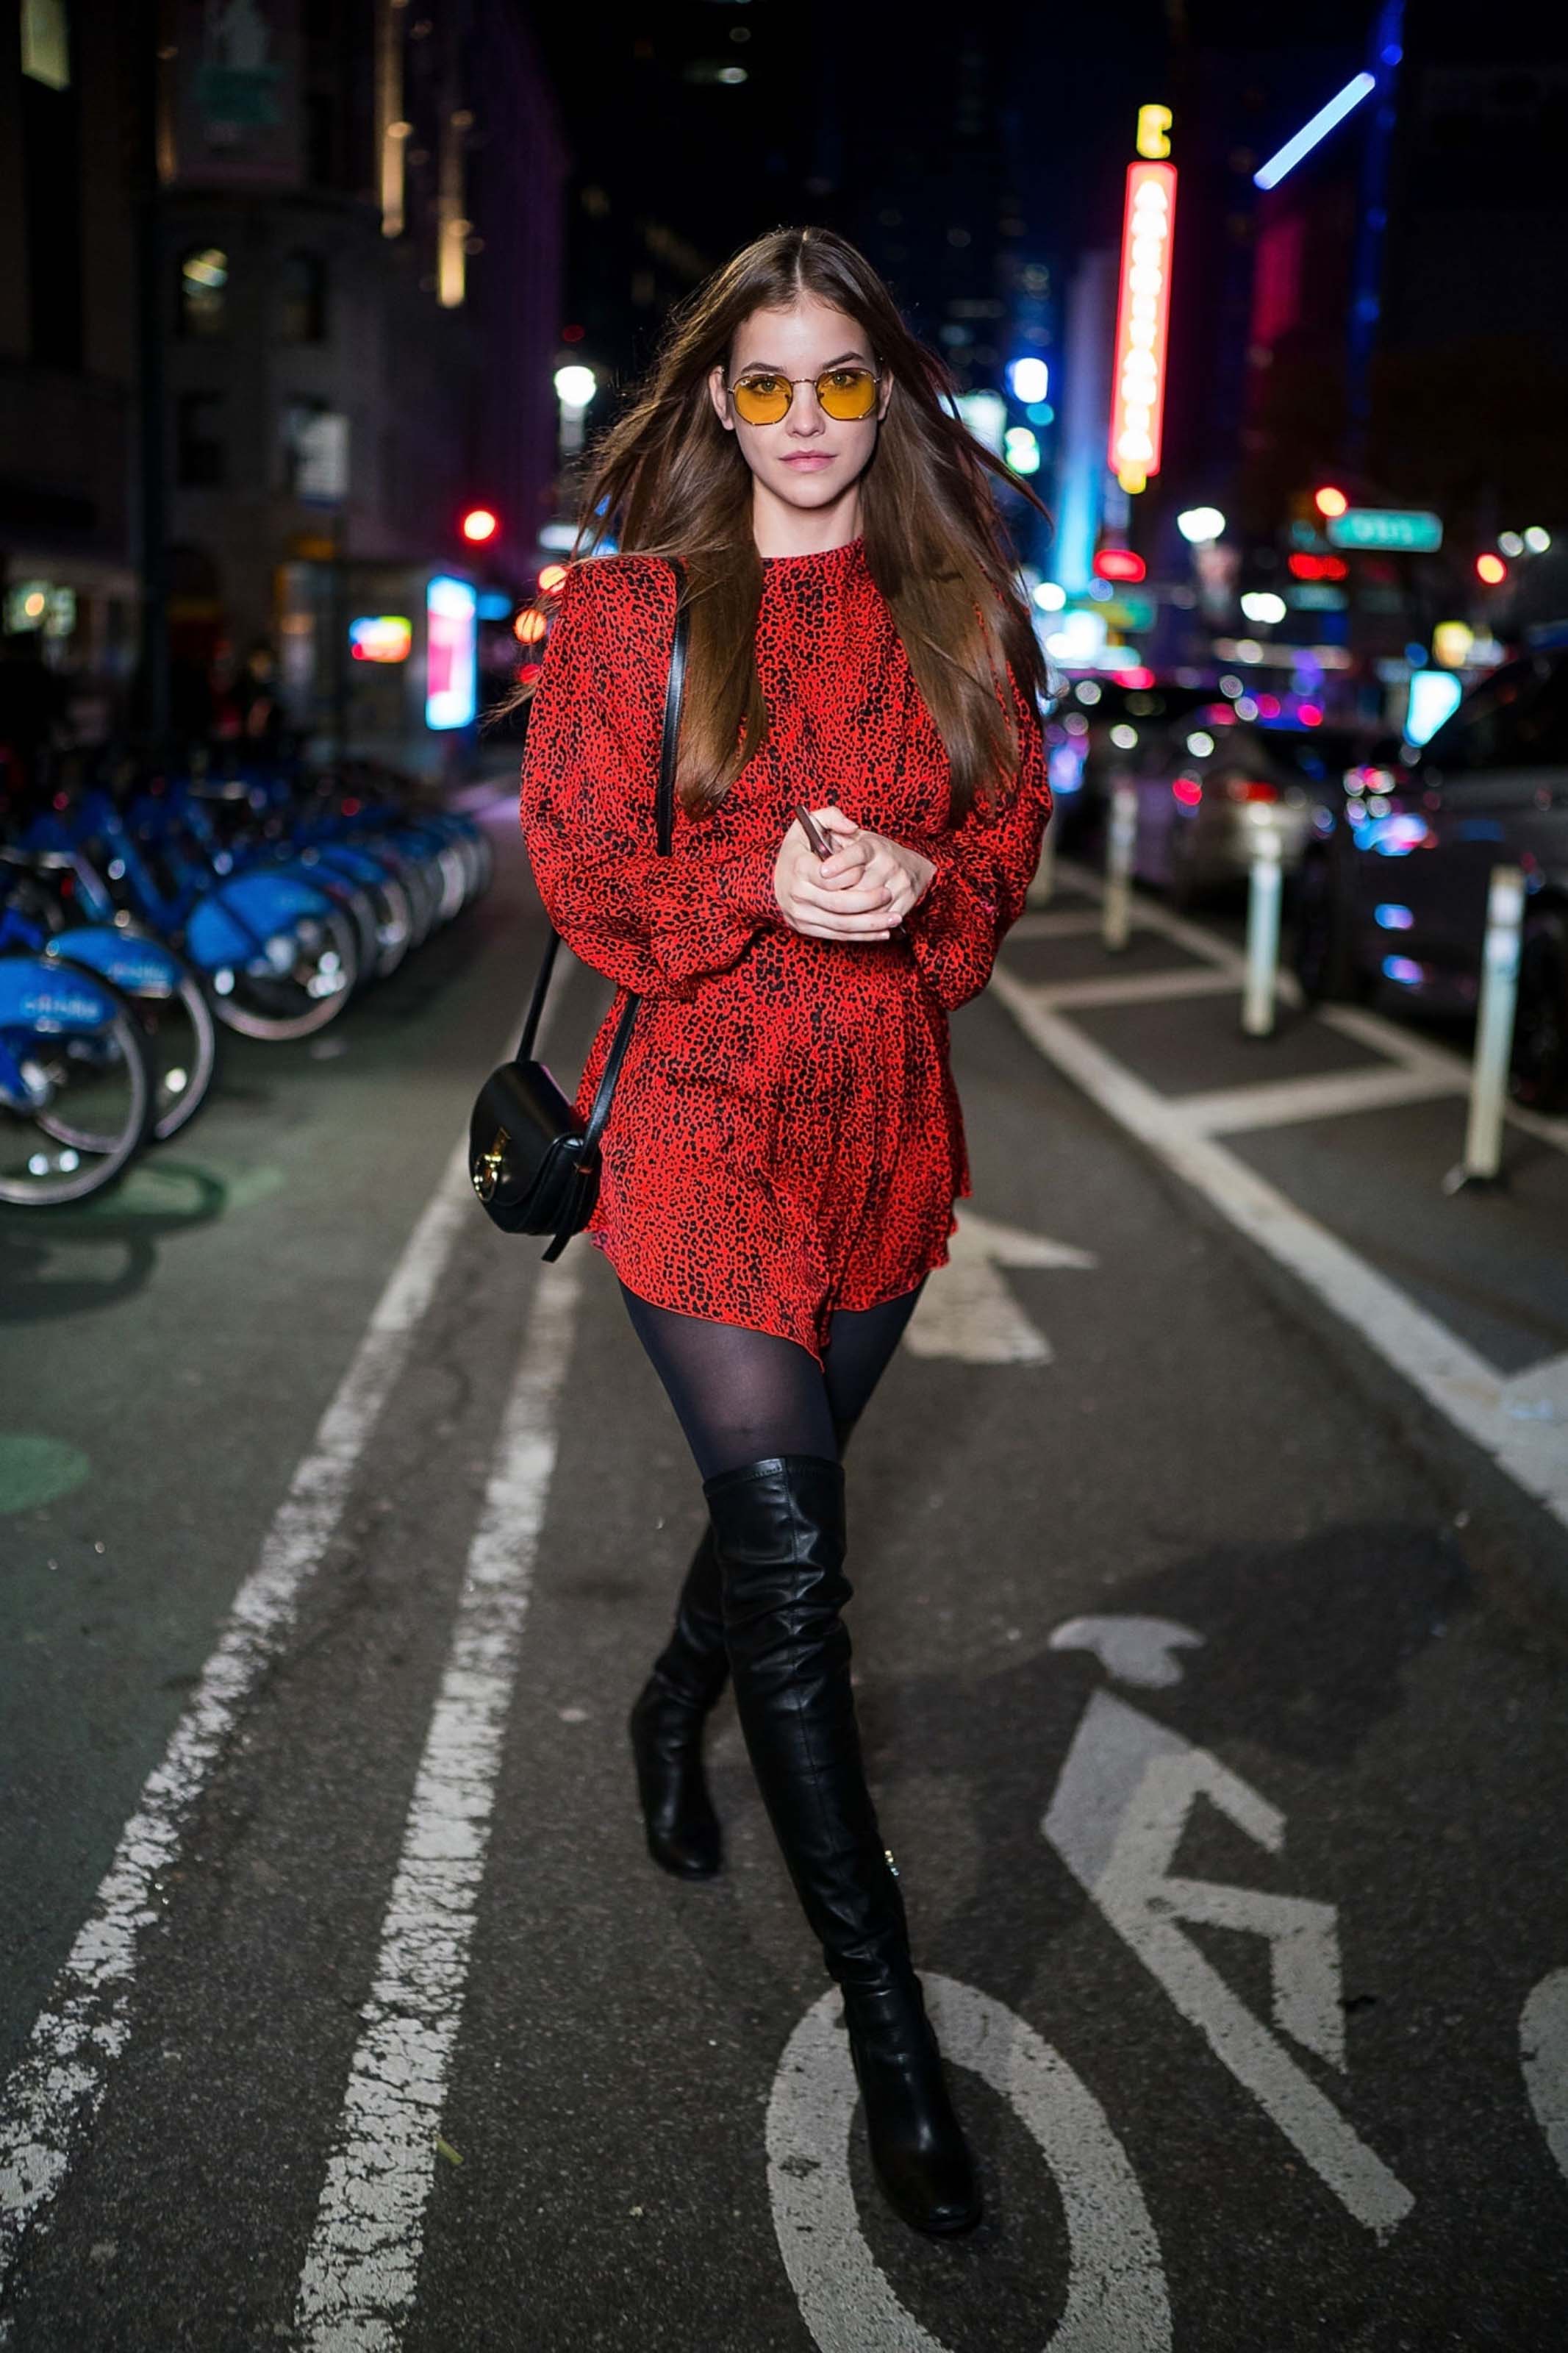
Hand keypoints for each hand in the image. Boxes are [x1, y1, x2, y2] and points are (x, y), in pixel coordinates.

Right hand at [774, 808, 898, 941]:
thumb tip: (852, 827)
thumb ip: (831, 817)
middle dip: (868, 902)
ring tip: (895, 920)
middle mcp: (799, 895)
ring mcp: (802, 915)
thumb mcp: (806, 825)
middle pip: (839, 905)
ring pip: (841, 924)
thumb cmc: (796, 851)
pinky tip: (882, 932)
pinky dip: (862, 936)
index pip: (830, 877)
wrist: (769, 880)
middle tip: (889, 894)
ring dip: (870, 925)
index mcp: (799, 868)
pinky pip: (838, 935)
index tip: (871, 871)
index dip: (852, 875)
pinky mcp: (807, 928)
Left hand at [812, 809, 934, 928]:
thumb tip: (830, 833)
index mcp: (873, 845)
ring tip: (832, 911)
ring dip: (848, 913)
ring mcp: (900, 882)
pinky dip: (864, 923)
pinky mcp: (906, 899)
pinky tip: (850, 920)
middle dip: (838, 895)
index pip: (857, 853)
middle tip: (820, 897)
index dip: (840, 862)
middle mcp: (888, 863)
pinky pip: (881, 918)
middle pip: (859, 887)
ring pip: (868, 906)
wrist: (912, 868)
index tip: (823, 871)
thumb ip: (835, 825)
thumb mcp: (855, 837)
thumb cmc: (874, 855)